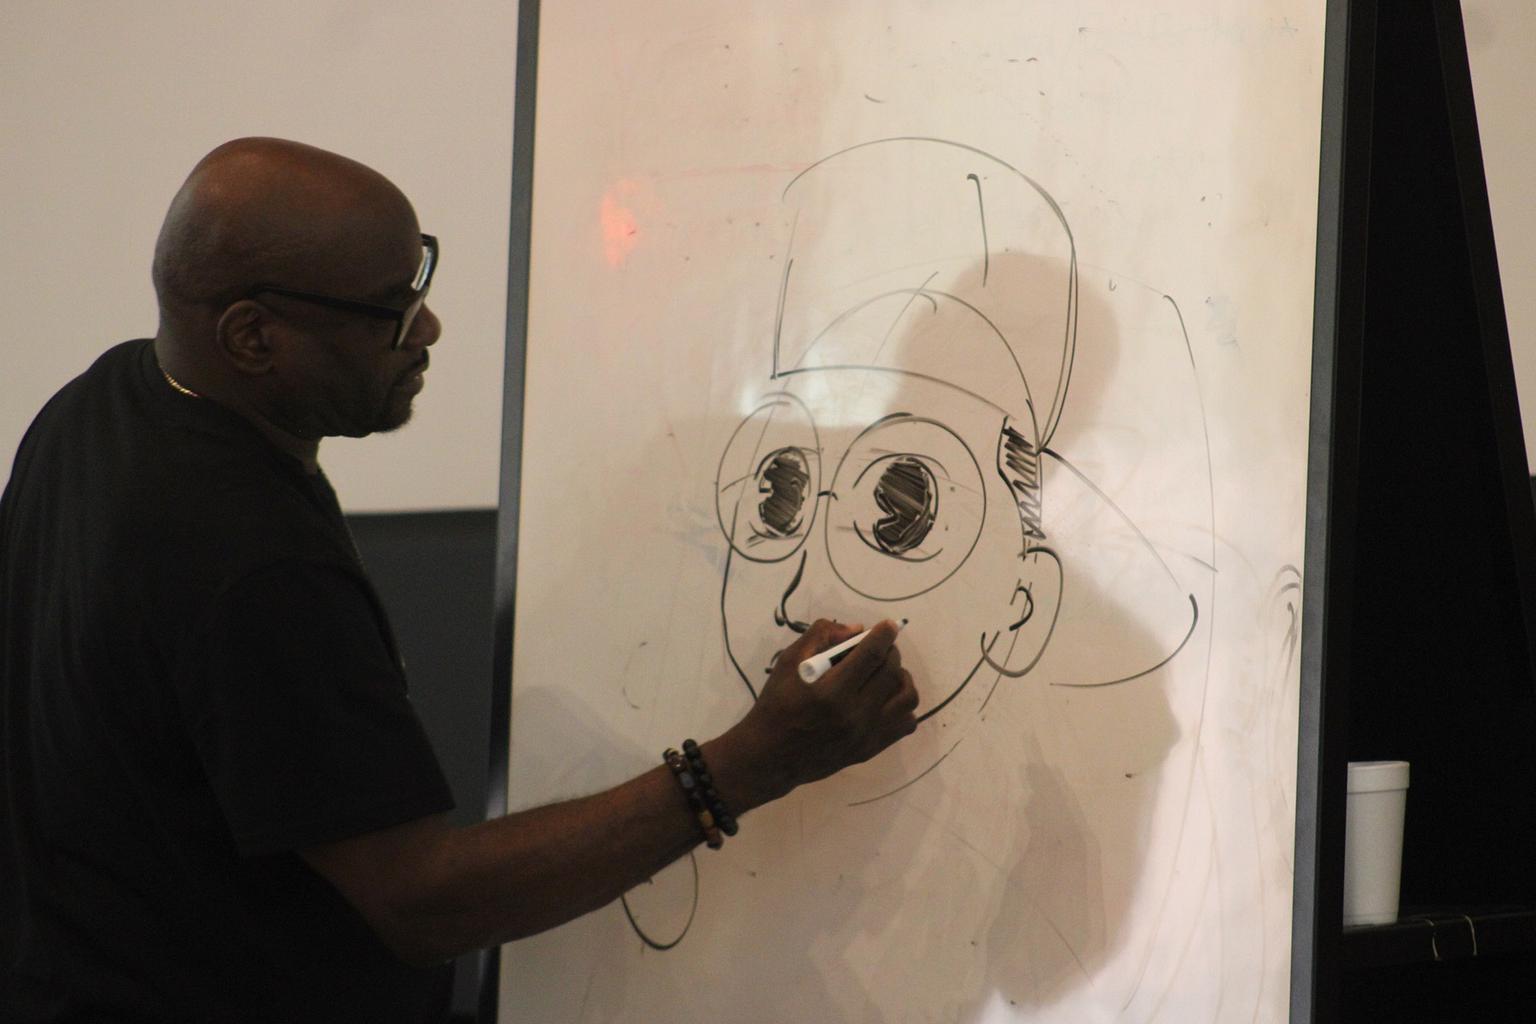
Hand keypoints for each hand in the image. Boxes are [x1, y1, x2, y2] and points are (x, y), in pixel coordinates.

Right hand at [722, 619, 918, 803]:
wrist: (772, 756)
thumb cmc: (777, 705)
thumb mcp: (788, 662)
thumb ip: (820, 637)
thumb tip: (856, 630)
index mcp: (830, 691)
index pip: (871, 655)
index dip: (884, 635)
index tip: (888, 626)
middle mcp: (854, 714)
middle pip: (891, 672)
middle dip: (890, 651)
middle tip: (881, 647)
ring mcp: (866, 734)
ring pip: (907, 697)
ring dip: (901, 677)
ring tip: (886, 672)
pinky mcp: (872, 748)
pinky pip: (907, 722)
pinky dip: (902, 705)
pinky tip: (885, 698)